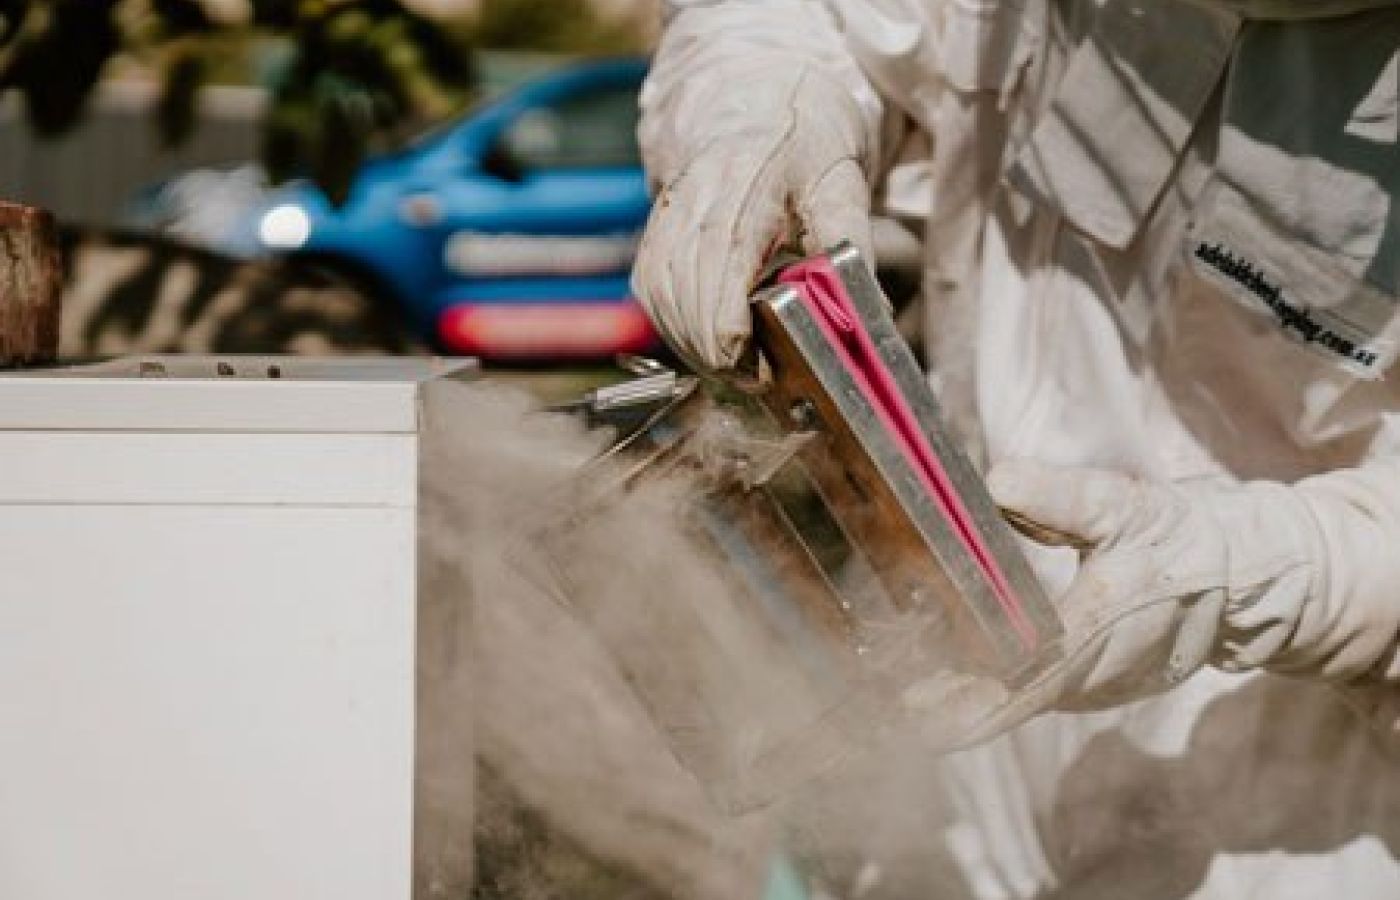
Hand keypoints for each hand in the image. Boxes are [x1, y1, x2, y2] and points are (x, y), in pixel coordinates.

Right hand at [632, 67, 874, 369]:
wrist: (755, 101)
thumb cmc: (804, 145)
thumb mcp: (842, 187)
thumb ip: (850, 250)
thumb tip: (868, 315)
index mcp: (743, 197)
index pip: (720, 296)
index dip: (738, 349)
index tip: (767, 372)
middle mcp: (693, 210)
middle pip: (690, 313)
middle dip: (723, 360)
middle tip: (762, 379)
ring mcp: (665, 225)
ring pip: (665, 310)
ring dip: (698, 349)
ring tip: (739, 365)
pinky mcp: (653, 238)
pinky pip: (653, 298)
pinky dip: (678, 329)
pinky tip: (710, 339)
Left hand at [905, 460, 1317, 747]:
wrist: (1242, 577)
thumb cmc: (1179, 541)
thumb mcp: (1123, 507)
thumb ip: (1060, 497)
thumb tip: (997, 482)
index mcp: (1087, 641)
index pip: (1009, 691)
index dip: (956, 703)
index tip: (907, 706)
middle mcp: (1083, 679)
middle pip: (998, 700)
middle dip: (942, 697)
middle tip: (886, 686)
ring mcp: (1088, 687)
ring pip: (1013, 697)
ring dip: (962, 690)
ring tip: (903, 676)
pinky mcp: (1091, 680)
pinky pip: (1030, 689)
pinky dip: (992, 681)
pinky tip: (952, 664)